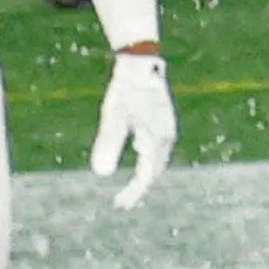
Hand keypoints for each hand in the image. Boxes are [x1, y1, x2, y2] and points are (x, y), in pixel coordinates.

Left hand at [92, 50, 176, 207]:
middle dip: (139, 188)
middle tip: (121, 202)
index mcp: (158, 138)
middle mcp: (168, 137)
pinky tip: (137, 152)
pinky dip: (147, 160)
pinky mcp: (163, 122)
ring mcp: (167, 129)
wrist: (141, 63)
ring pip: (158, 161)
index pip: (147, 175)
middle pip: (155, 171)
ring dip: (144, 175)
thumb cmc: (126, 89)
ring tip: (129, 188)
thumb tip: (100, 174)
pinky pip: (158, 148)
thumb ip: (108, 144)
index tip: (119, 205)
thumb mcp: (112, 116)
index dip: (134, 192)